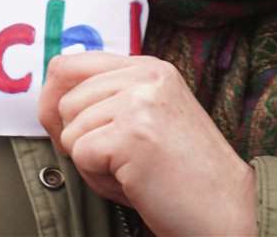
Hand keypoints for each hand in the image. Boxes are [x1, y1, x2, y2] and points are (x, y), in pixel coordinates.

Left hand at [39, 53, 255, 236]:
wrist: (229, 212)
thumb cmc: (181, 175)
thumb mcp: (147, 118)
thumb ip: (107, 99)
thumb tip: (47, 99)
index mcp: (148, 67)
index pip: (69, 65)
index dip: (53, 100)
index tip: (62, 128)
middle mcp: (145, 75)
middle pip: (65, 100)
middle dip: (77, 139)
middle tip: (117, 163)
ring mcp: (140, 102)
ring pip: (70, 131)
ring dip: (92, 164)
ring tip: (132, 173)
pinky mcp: (133, 134)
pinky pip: (81, 156)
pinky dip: (99, 180)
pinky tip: (134, 184)